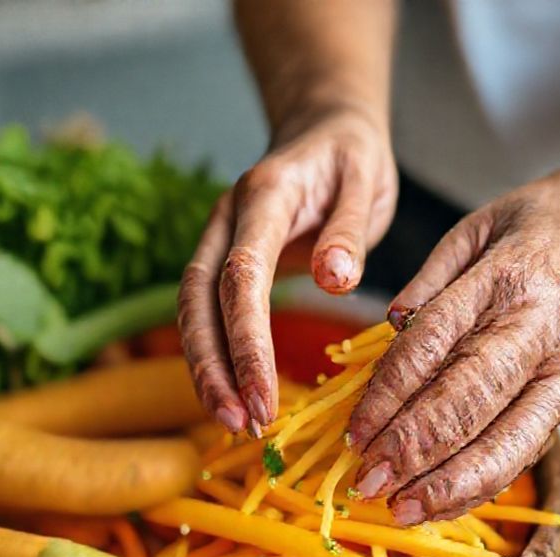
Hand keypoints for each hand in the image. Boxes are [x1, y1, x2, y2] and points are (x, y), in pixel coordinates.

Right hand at [179, 107, 396, 434]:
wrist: (325, 129)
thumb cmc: (351, 156)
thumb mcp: (365, 180)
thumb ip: (348, 230)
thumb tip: (333, 282)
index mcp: (263, 196)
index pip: (241, 276)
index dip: (245, 341)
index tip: (263, 396)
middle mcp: (228, 218)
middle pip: (200, 299)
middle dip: (214, 366)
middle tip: (240, 424)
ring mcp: (221, 238)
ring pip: (193, 309)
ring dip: (207, 367)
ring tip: (232, 421)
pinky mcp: (226, 258)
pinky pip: (208, 309)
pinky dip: (214, 352)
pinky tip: (230, 391)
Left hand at [347, 159, 559, 523]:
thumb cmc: (534, 225)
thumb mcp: (471, 229)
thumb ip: (426, 284)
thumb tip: (387, 335)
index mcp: (508, 279)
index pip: (435, 344)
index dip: (390, 394)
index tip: (355, 431)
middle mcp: (542, 330)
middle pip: (468, 401)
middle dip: (413, 449)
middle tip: (367, 480)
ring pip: (504, 441)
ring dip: (448, 483)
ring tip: (400, 509)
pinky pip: (523, 450)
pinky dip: (481, 484)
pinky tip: (441, 503)